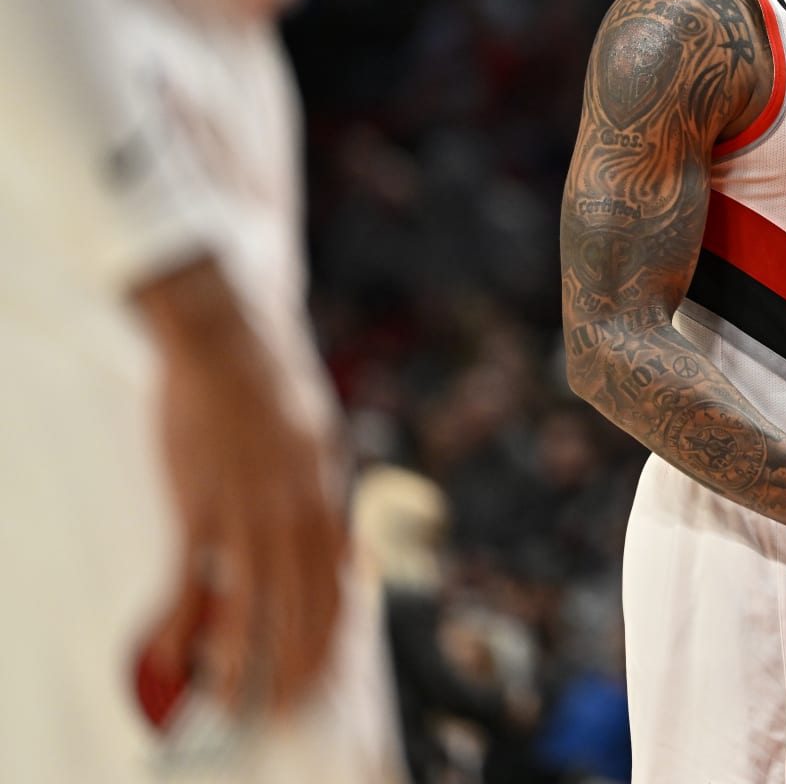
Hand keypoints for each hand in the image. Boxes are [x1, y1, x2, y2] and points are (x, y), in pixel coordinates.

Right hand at [133, 257, 344, 716]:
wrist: (231, 342)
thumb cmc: (277, 390)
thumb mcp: (327, 445)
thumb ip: (333, 502)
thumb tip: (350, 554)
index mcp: (328, 498)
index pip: (339, 586)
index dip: (333, 637)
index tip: (326, 674)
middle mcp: (295, 512)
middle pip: (301, 605)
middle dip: (296, 662)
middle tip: (284, 706)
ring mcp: (245, 511)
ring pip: (250, 604)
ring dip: (241, 659)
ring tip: (233, 699)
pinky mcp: (197, 505)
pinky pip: (189, 578)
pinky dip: (181, 623)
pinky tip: (173, 657)